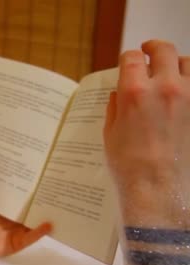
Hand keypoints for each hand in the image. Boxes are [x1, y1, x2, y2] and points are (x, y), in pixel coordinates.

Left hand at [0, 162, 51, 256]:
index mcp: (3, 205)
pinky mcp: (20, 241)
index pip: (17, 192)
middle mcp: (12, 215)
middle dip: (39, 195)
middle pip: (28, 204)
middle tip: (51, 181)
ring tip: (57, 200)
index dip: (24, 182)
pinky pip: (32, 236)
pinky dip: (40, 230)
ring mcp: (18, 228)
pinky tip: (48, 223)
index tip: (34, 169)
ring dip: (43, 211)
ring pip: (33, 218)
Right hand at [104, 40, 189, 224]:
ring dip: (177, 63)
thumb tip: (119, 94)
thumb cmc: (129, 164)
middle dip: (153, 48)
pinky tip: (184, 91)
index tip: (128, 62)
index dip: (128, 58)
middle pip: (163, 50)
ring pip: (188, 62)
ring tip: (171, 70)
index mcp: (134, 91)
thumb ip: (116, 107)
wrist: (157, 187)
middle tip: (149, 51)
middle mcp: (164, 87)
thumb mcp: (111, 132)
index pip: (132, 58)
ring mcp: (188, 97)